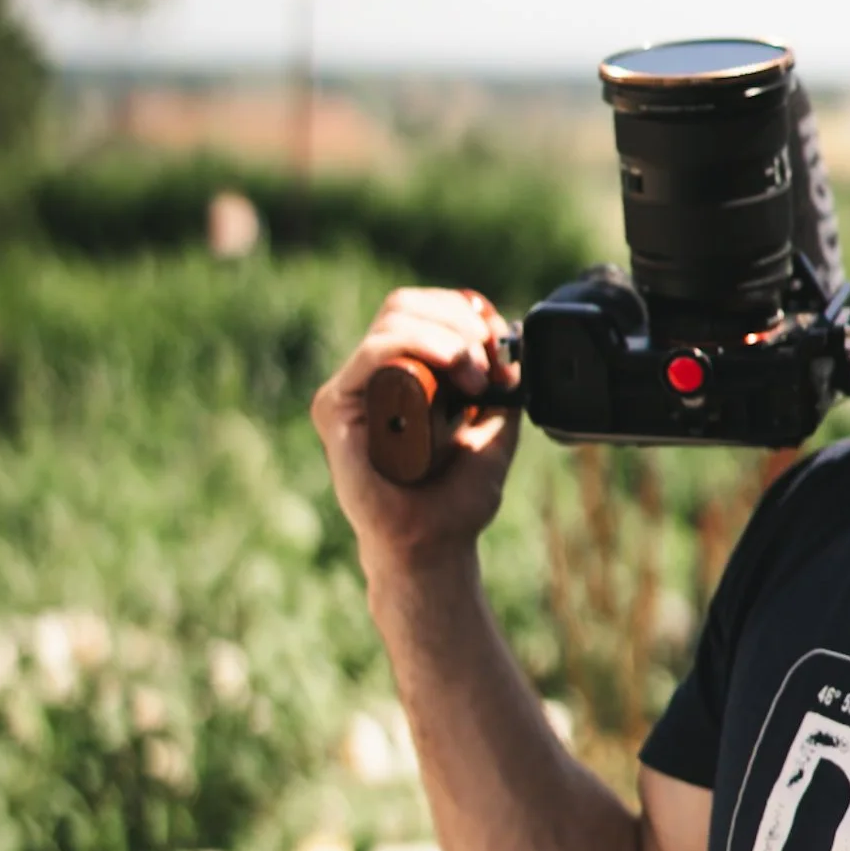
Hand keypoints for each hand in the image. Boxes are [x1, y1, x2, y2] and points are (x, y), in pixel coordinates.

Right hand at [311, 287, 520, 573]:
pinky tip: (454, 369)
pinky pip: (374, 352)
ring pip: (394, 320)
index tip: (500, 341)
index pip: (421, 311)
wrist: (433, 544)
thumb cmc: (456, 499)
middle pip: (406, 306)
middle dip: (458, 320)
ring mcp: (351, 390)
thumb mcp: (494, 431)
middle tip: (489, 360)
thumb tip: (513, 352)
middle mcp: (373, 378)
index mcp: (403, 377)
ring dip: (446, 335)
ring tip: (476, 376)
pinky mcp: (336, 407)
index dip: (462, 311)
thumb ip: (502, 392)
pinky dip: (418, 345)